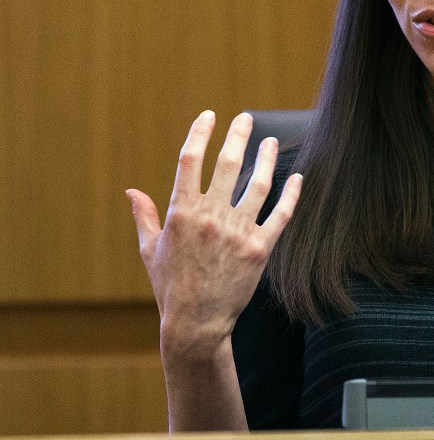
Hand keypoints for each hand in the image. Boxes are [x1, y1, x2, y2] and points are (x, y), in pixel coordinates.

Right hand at [127, 111, 301, 361]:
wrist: (196, 323)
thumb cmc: (170, 286)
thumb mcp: (151, 250)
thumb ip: (144, 217)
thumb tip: (131, 191)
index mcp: (181, 212)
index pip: (191, 160)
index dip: (200, 133)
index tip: (210, 116)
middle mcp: (211, 217)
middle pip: (229, 164)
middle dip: (238, 136)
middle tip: (246, 118)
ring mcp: (238, 232)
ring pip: (259, 184)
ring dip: (267, 159)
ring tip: (270, 142)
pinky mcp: (261, 249)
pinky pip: (281, 214)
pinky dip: (292, 194)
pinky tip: (297, 177)